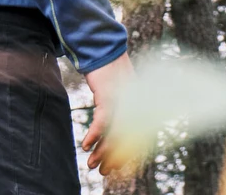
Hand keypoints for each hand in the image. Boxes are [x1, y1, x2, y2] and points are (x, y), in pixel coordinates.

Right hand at [82, 52, 134, 178]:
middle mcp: (136, 104)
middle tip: (104, 172)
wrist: (105, 54)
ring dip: (102, 151)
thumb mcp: (117, 97)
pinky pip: (103, 119)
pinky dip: (95, 134)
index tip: (120, 168)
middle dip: (115, 157)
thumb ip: (118, 114)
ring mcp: (124, 99)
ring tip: (92, 165)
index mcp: (140, 106)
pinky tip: (86, 146)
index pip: (140, 135)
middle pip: (128, 137)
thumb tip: (111, 136)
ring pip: (115, 131)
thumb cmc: (110, 77)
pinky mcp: (110, 95)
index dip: (132, 154)